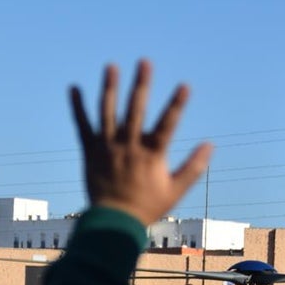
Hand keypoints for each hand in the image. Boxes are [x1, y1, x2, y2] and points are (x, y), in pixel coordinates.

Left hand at [71, 60, 212, 225]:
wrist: (113, 223)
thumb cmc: (147, 207)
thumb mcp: (175, 190)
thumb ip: (193, 168)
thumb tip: (210, 145)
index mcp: (150, 155)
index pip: (167, 125)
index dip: (177, 105)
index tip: (185, 86)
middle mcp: (128, 147)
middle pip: (135, 111)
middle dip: (141, 85)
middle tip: (145, 62)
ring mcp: (107, 148)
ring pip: (107, 113)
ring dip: (109, 88)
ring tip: (111, 66)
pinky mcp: (90, 152)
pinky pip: (82, 126)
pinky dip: (77, 107)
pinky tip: (74, 88)